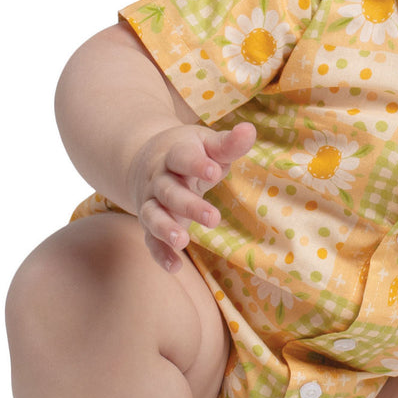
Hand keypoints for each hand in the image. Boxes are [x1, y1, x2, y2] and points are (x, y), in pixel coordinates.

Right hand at [128, 121, 255, 271]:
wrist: (148, 160)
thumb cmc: (191, 153)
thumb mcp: (208, 144)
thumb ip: (228, 143)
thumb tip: (250, 130)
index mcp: (174, 155)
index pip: (182, 158)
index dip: (196, 165)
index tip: (213, 171)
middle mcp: (159, 179)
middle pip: (169, 191)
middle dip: (189, 205)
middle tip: (213, 218)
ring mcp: (151, 202)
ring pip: (153, 215)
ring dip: (165, 228)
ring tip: (182, 242)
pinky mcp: (150, 222)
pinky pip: (150, 239)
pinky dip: (160, 253)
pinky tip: (174, 267)